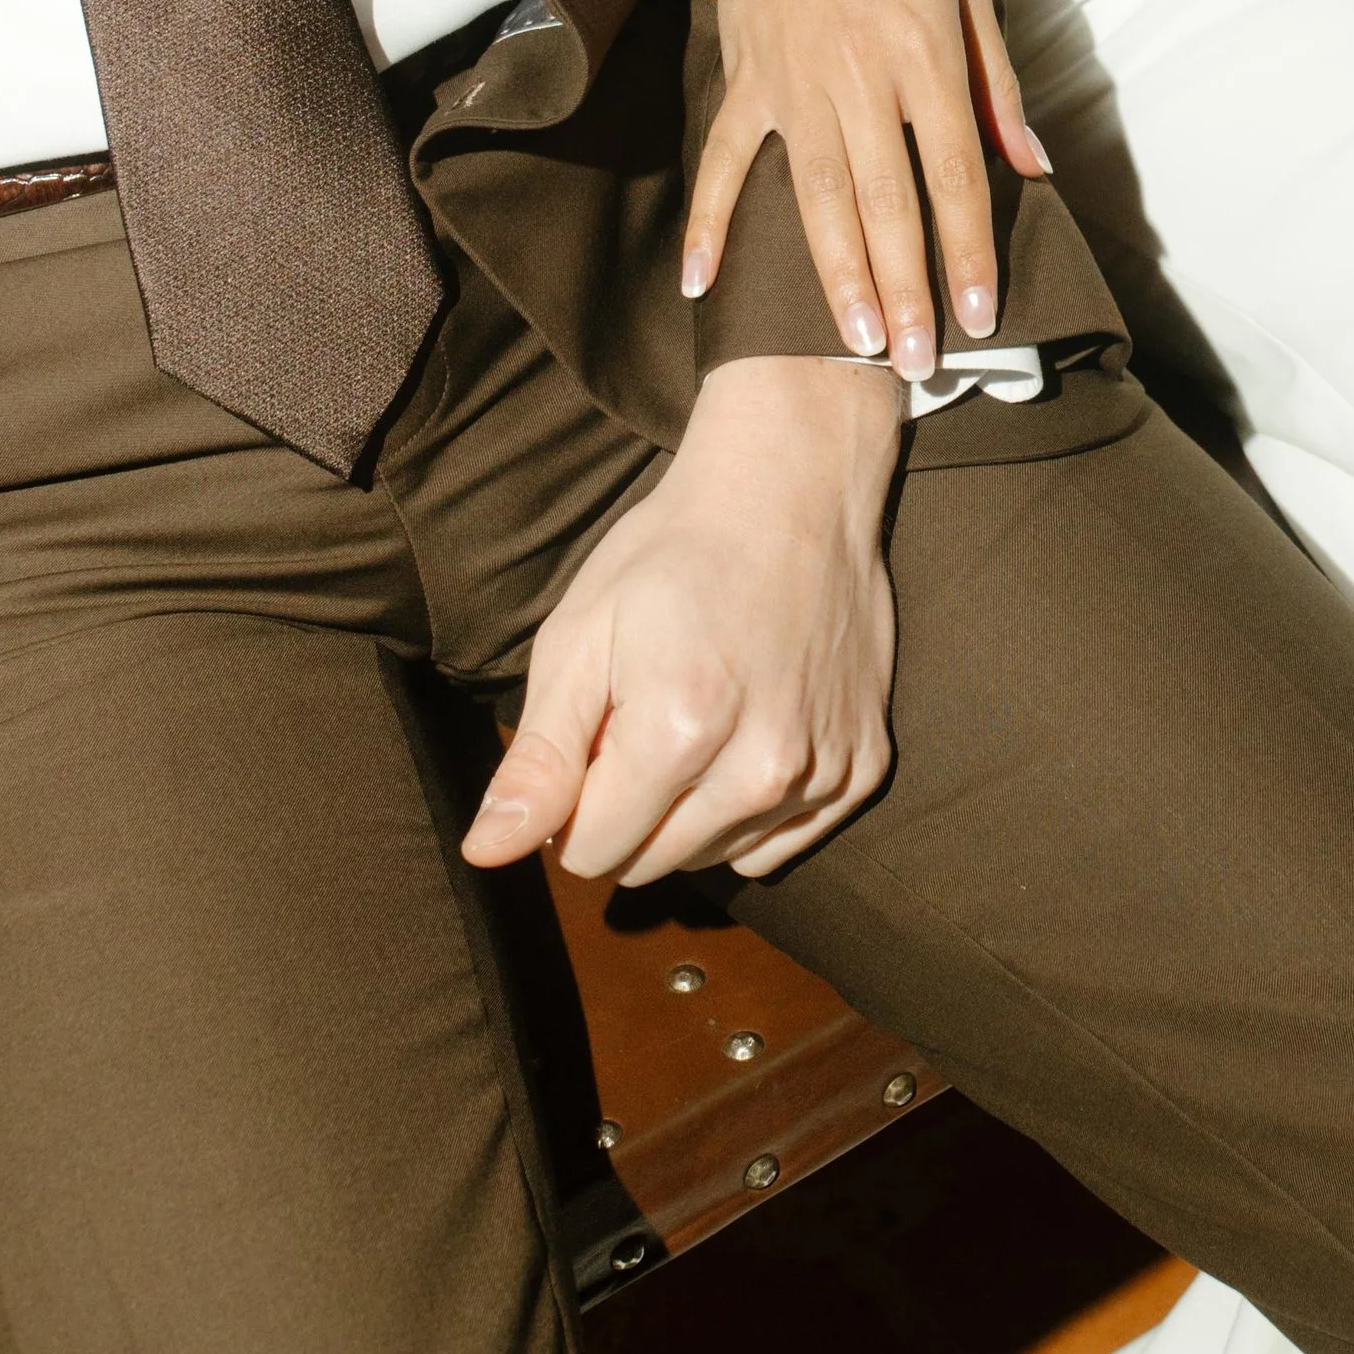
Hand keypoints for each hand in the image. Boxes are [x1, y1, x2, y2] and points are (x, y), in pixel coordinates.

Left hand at [460, 357, 903, 885]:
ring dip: (690, 813)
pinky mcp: (865, 766)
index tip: (593, 737)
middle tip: (643, 719)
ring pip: (717, 859)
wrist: (792, 490)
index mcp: (677, 732)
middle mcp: (761, 768)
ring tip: (699, 720)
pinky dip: (754, 812)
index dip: (573, 802)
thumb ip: (538, 758)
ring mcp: (822, 770)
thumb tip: (489, 852)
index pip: (591, 850)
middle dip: (628, 810)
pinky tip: (749, 738)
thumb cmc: (671, 554)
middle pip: (653, 864)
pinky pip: (783, 844)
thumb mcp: (579, 639)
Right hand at [625, 0, 1050, 380]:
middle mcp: (861, 80)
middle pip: (889, 204)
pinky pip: (722, 164)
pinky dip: (709, 224)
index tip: (981, 315)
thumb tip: (1032, 165)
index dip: (970, 251)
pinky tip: (701, 285)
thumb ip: (999, 83)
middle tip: (918, 364)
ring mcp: (794, 86)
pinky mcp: (745, 83)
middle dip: (906, 290)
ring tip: (854, 345)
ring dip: (836, 276)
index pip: (956, 174)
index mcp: (926, 56)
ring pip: (817, 199)